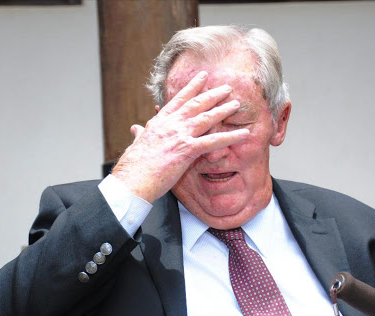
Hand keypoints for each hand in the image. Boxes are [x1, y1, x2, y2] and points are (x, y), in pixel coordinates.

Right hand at [112, 71, 248, 202]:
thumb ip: (140, 134)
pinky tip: (243, 134)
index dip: (192, 87)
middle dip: (212, 94)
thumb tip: (135, 129)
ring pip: (206, 118)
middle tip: (226, 87)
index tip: (202, 77)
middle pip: (196, 104)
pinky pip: (214, 141)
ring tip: (236, 103)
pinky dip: (231, 137)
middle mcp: (171, 124)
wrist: (131, 179)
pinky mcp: (187, 150)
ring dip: (223, 110)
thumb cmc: (133, 166)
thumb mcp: (136, 144)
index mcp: (159, 122)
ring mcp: (180, 135)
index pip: (179, 99)